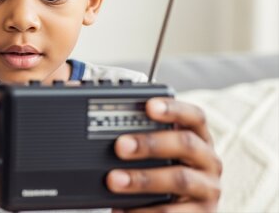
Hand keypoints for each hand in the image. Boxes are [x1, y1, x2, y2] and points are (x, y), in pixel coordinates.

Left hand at [106, 98, 221, 212]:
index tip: (149, 106)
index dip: (174, 109)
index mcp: (198, 138)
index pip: (194, 117)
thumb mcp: (156, 155)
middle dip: (150, 143)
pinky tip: (123, 208)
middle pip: (186, 144)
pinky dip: (145, 210)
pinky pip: (172, 212)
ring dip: (144, 178)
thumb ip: (137, 138)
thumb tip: (100, 120)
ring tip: (114, 180)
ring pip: (180, 179)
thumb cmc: (162, 175)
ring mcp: (208, 189)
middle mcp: (208, 161)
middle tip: (120, 146)